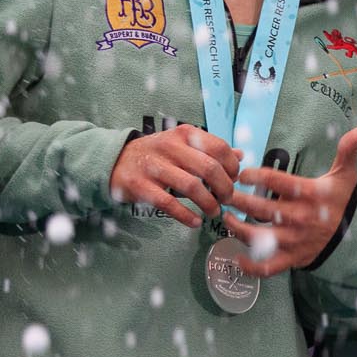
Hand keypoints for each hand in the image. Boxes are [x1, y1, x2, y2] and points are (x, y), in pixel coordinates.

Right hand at [107, 124, 240, 228]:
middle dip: (225, 189)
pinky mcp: (139, 185)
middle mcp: (167, 146)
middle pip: (209, 168)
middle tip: (226, 200)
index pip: (219, 148)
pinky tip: (195, 221)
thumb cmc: (156, 155)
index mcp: (181, 134)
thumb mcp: (181, 145)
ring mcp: (152, 166)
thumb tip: (241, 155)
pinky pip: (169, 203)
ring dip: (209, 204)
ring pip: (192, 186)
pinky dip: (187, 216)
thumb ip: (209, 150)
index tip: (233, 180)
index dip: (232, 167)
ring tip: (212, 211)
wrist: (115, 161)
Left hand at [225, 126, 356, 275]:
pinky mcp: (293, 259)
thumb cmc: (341, 201)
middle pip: (261, 207)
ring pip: (259, 236)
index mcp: (310, 195)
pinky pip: (269, 266)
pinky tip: (237, 256)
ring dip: (237, 227)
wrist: (356, 236)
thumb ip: (346, 151)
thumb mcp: (344, 176)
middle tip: (222, 192)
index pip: (276, 181)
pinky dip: (251, 266)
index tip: (241, 172)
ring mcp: (296, 241)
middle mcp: (301, 218)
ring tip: (225, 216)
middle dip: (237, 199)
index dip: (254, 174)